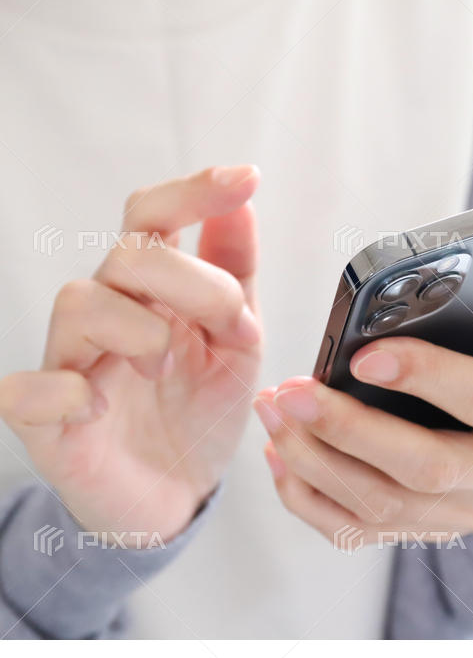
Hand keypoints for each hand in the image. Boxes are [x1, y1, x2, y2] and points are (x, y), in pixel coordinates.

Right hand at [0, 166, 262, 542]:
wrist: (176, 494)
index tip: (246, 178)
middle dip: (196, 284)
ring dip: (142, 330)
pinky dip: (63, 392)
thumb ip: (235, 276)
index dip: (194, 192)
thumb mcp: (236, 342)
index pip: (153, 218)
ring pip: (80, 303)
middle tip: (234, 329)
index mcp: (152, 292)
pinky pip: (25, 390)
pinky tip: (96, 405)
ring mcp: (70, 364)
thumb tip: (243, 204)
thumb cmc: (198, 412)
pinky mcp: (45, 421)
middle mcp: (108, 316)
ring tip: (168, 370)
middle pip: (128, 254)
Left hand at [254, 243, 472, 546]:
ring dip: (321, 463)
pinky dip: (315, 501)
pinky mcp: (440, 531)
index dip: (430, 379)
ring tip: (275, 413)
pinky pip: (368, 533)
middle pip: (428, 468)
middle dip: (351, 432)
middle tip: (292, 391)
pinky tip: (282, 459)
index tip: (365, 356)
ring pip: (389, 507)